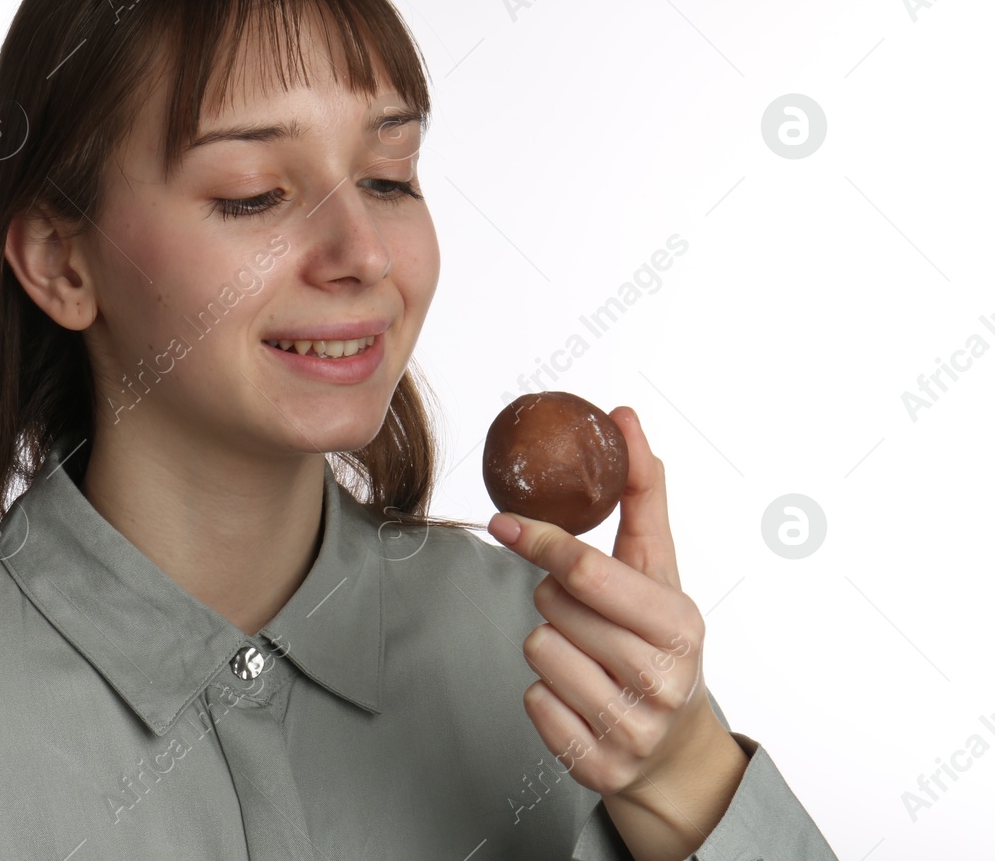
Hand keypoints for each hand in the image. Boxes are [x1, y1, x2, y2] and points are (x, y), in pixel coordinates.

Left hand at [484, 407, 740, 823]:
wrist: (676, 749)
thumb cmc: (659, 640)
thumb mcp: (660, 570)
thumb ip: (642, 494)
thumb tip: (627, 417)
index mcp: (679, 626)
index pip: (588, 572)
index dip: (542, 541)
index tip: (504, 522)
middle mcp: (662, 680)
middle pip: (554, 608)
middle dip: (556, 599)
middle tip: (585, 613)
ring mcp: (630, 728)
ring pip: (538, 650)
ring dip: (551, 645)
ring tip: (589, 655)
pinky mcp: (597, 766)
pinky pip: (532, 701)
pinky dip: (546, 694)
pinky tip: (580, 696)